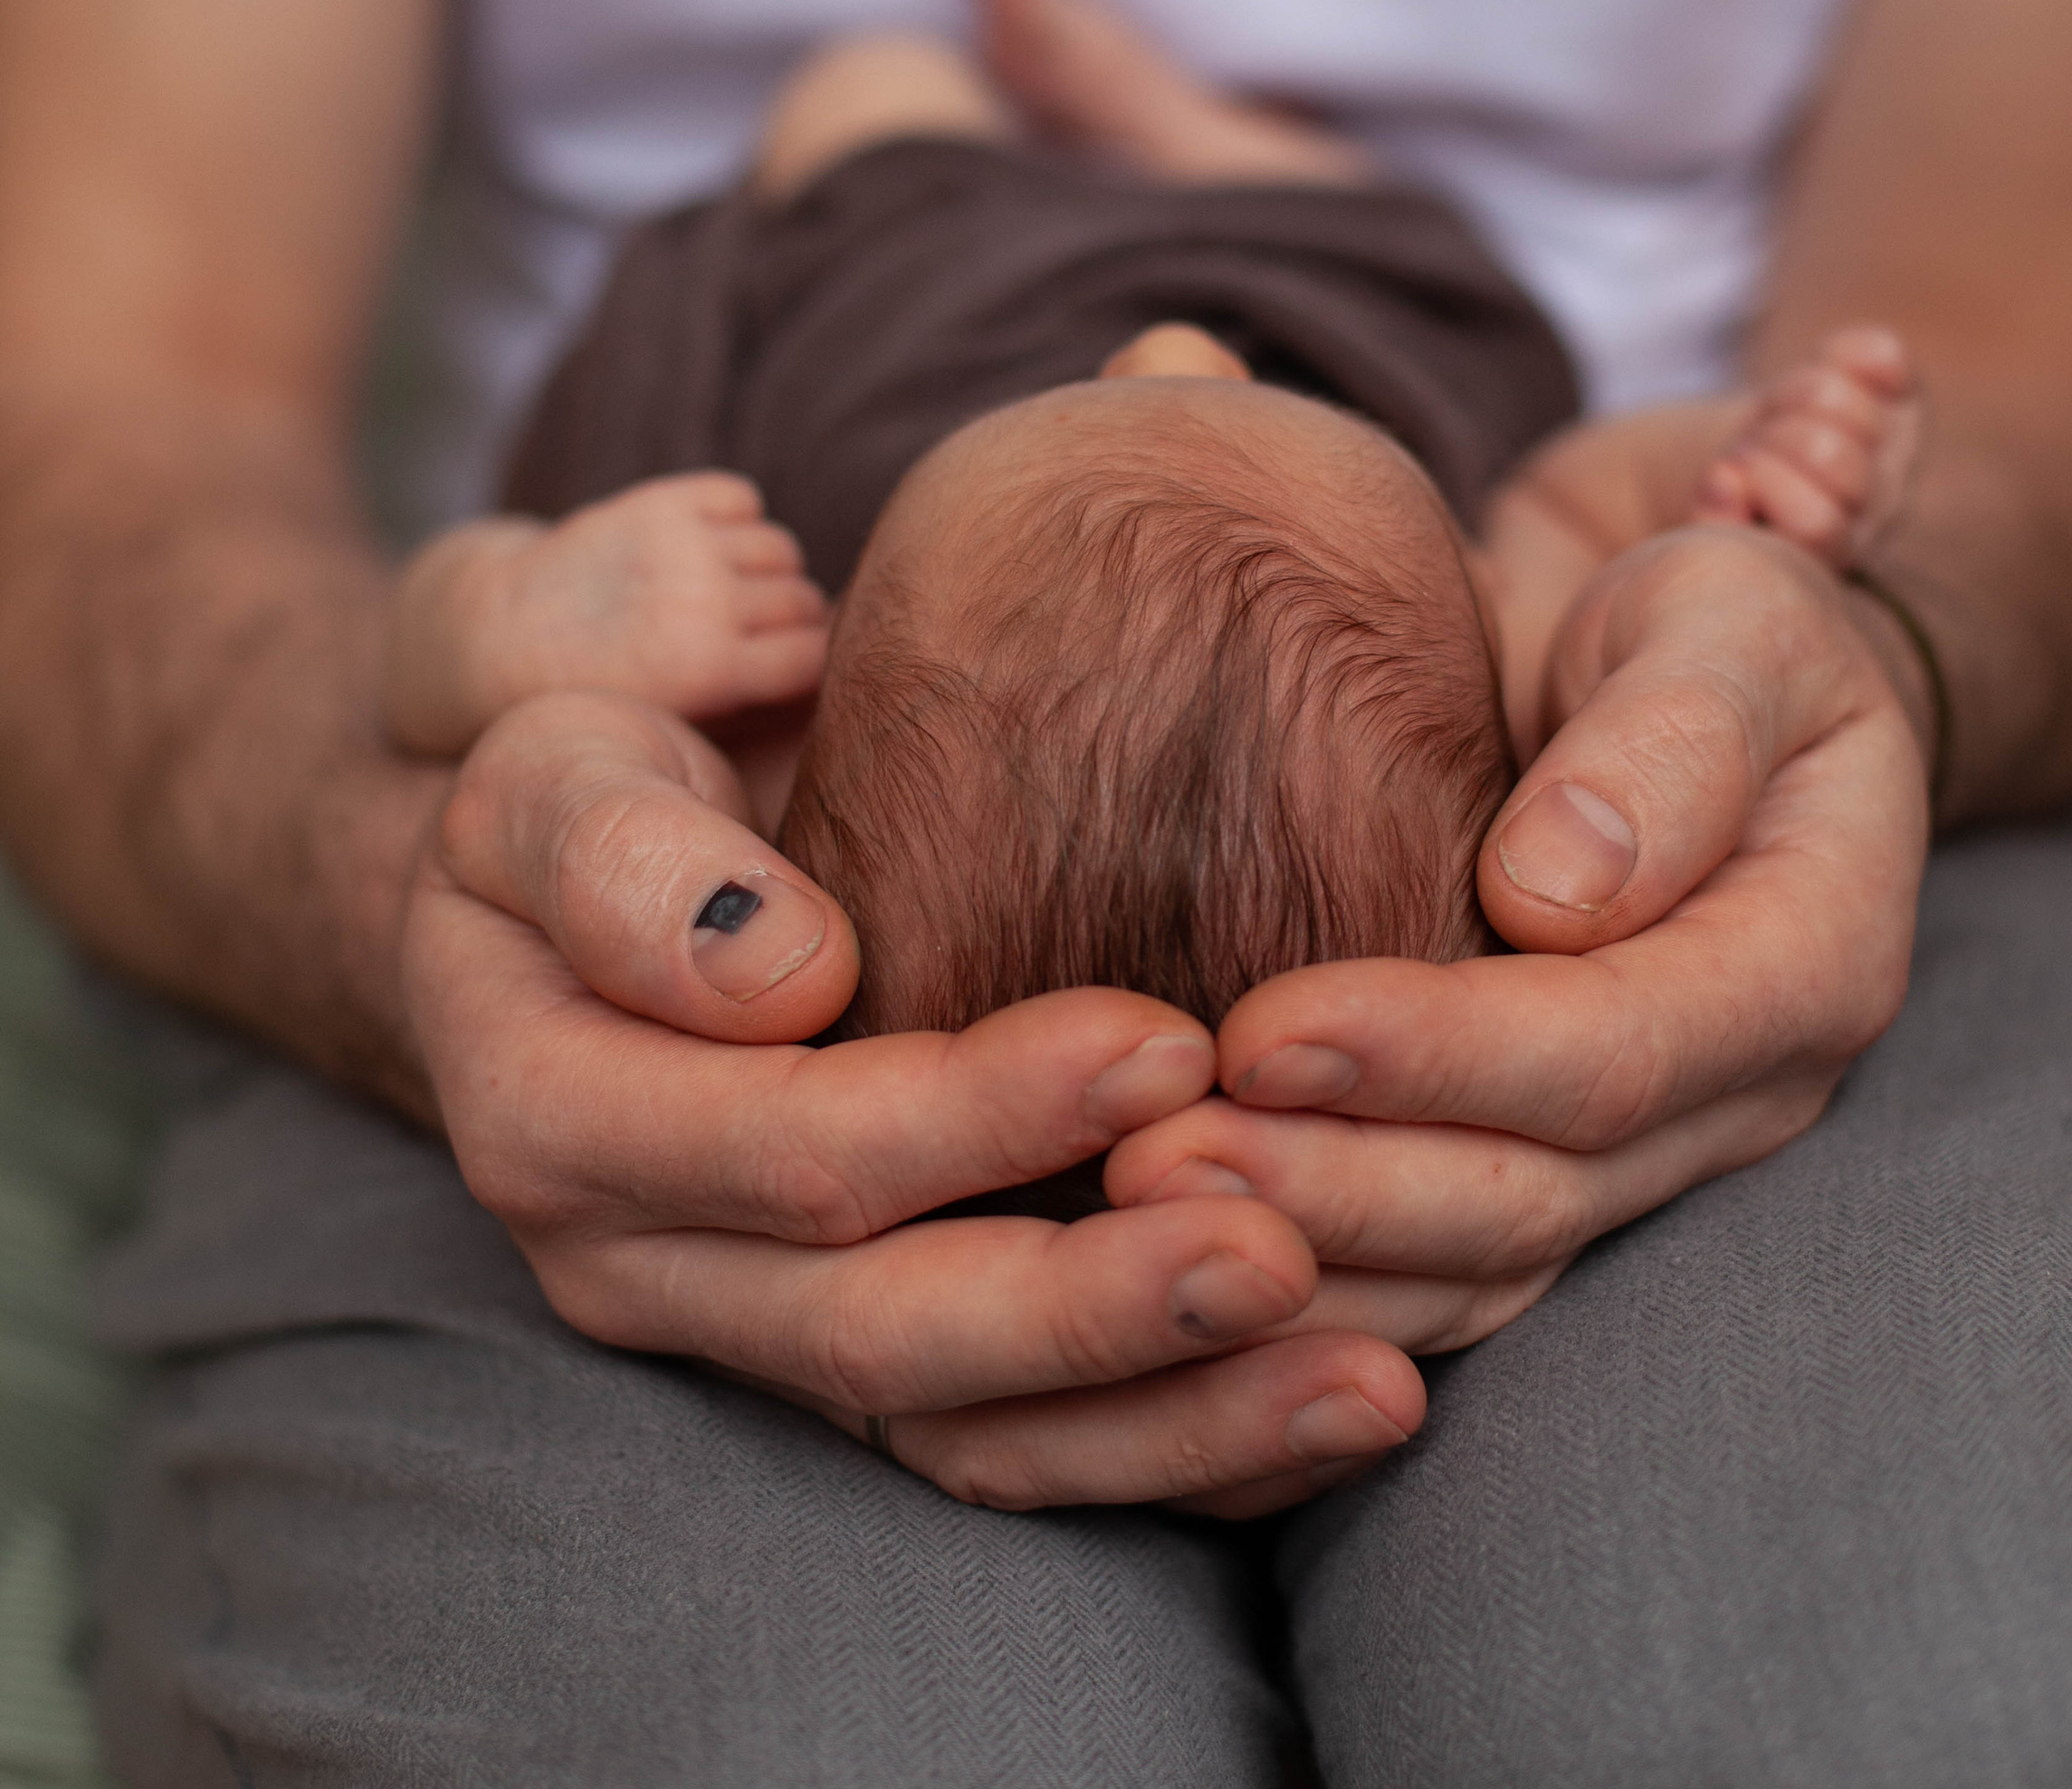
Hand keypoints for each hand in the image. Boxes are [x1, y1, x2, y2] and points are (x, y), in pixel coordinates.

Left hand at [386, 473, 831, 754]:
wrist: (501, 639)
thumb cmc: (603, 700)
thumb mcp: (680, 727)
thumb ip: (755, 709)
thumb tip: (840, 684)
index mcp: (708, 669)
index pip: (815, 655)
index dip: (812, 665)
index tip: (793, 674)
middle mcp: (700, 600)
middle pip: (805, 600)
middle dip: (792, 620)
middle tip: (760, 636)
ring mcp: (679, 545)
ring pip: (780, 548)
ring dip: (767, 571)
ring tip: (731, 593)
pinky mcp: (659, 500)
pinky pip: (741, 497)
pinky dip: (735, 519)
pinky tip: (706, 549)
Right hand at [403, 689, 1426, 1511]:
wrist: (609, 881)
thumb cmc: (599, 789)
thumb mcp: (556, 777)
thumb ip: (621, 857)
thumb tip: (779, 970)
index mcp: (557, 1121)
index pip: (785, 1151)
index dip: (975, 1116)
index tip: (1167, 1041)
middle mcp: (648, 1264)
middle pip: (882, 1329)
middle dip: (1093, 1305)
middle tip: (1285, 1251)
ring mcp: (754, 1331)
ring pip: (964, 1430)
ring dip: (1170, 1418)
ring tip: (1368, 1382)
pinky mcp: (859, 1357)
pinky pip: (1013, 1442)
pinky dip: (1175, 1441)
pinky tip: (1326, 1404)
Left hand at [1103, 526, 1929, 1355]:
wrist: (1665, 664)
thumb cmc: (1704, 618)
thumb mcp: (1734, 620)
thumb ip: (1674, 737)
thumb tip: (1552, 891)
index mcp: (1804, 963)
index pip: (1614, 1053)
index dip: (1438, 1057)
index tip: (1260, 1032)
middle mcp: (1732, 1093)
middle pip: (1532, 1192)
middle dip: (1338, 1185)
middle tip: (1150, 1159)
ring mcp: (1640, 1147)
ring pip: (1475, 1260)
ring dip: (1305, 1252)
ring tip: (1131, 1201)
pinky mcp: (1543, 1155)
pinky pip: (1434, 1260)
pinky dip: (1311, 1271)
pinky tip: (1170, 1245)